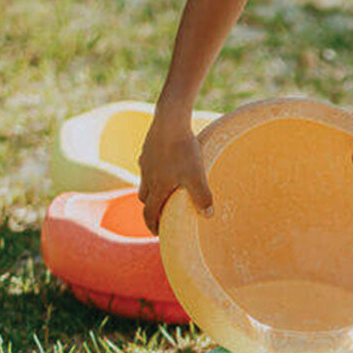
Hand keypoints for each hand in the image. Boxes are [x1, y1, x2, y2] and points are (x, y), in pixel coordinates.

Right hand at [138, 118, 213, 233]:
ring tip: (164, 191)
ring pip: (145, 182)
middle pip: (145, 199)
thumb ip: (202, 197)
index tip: (158, 232)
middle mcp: (147, 177)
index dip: (153, 225)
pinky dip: (154, 172)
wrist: (169, 120)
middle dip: (152, 209)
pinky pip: (148, 165)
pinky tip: (165, 166)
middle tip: (160, 214)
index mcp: (157, 187)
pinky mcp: (147, 149)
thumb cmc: (183, 150)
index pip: (150, 213)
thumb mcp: (196, 176)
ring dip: (152, 190)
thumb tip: (208, 216)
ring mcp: (145, 162)